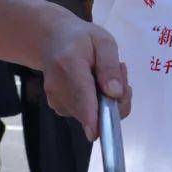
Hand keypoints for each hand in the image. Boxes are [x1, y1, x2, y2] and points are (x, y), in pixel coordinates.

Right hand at [39, 14, 131, 140]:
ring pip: (92, 115)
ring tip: (104, 75)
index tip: (97, 132)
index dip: (92, 117)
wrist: (52, 41)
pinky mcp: (60, 108)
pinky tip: (95, 85)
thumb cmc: (81, 39)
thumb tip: (115, 93)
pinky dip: (97, 105)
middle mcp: (58, 87)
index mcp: (69, 64)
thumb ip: (109, 66)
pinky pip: (87, 115)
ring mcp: (56, 100)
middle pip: (91, 111)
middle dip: (115, 100)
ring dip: (107, 101)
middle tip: (119, 72)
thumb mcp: (103, 41)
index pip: (81, 96)